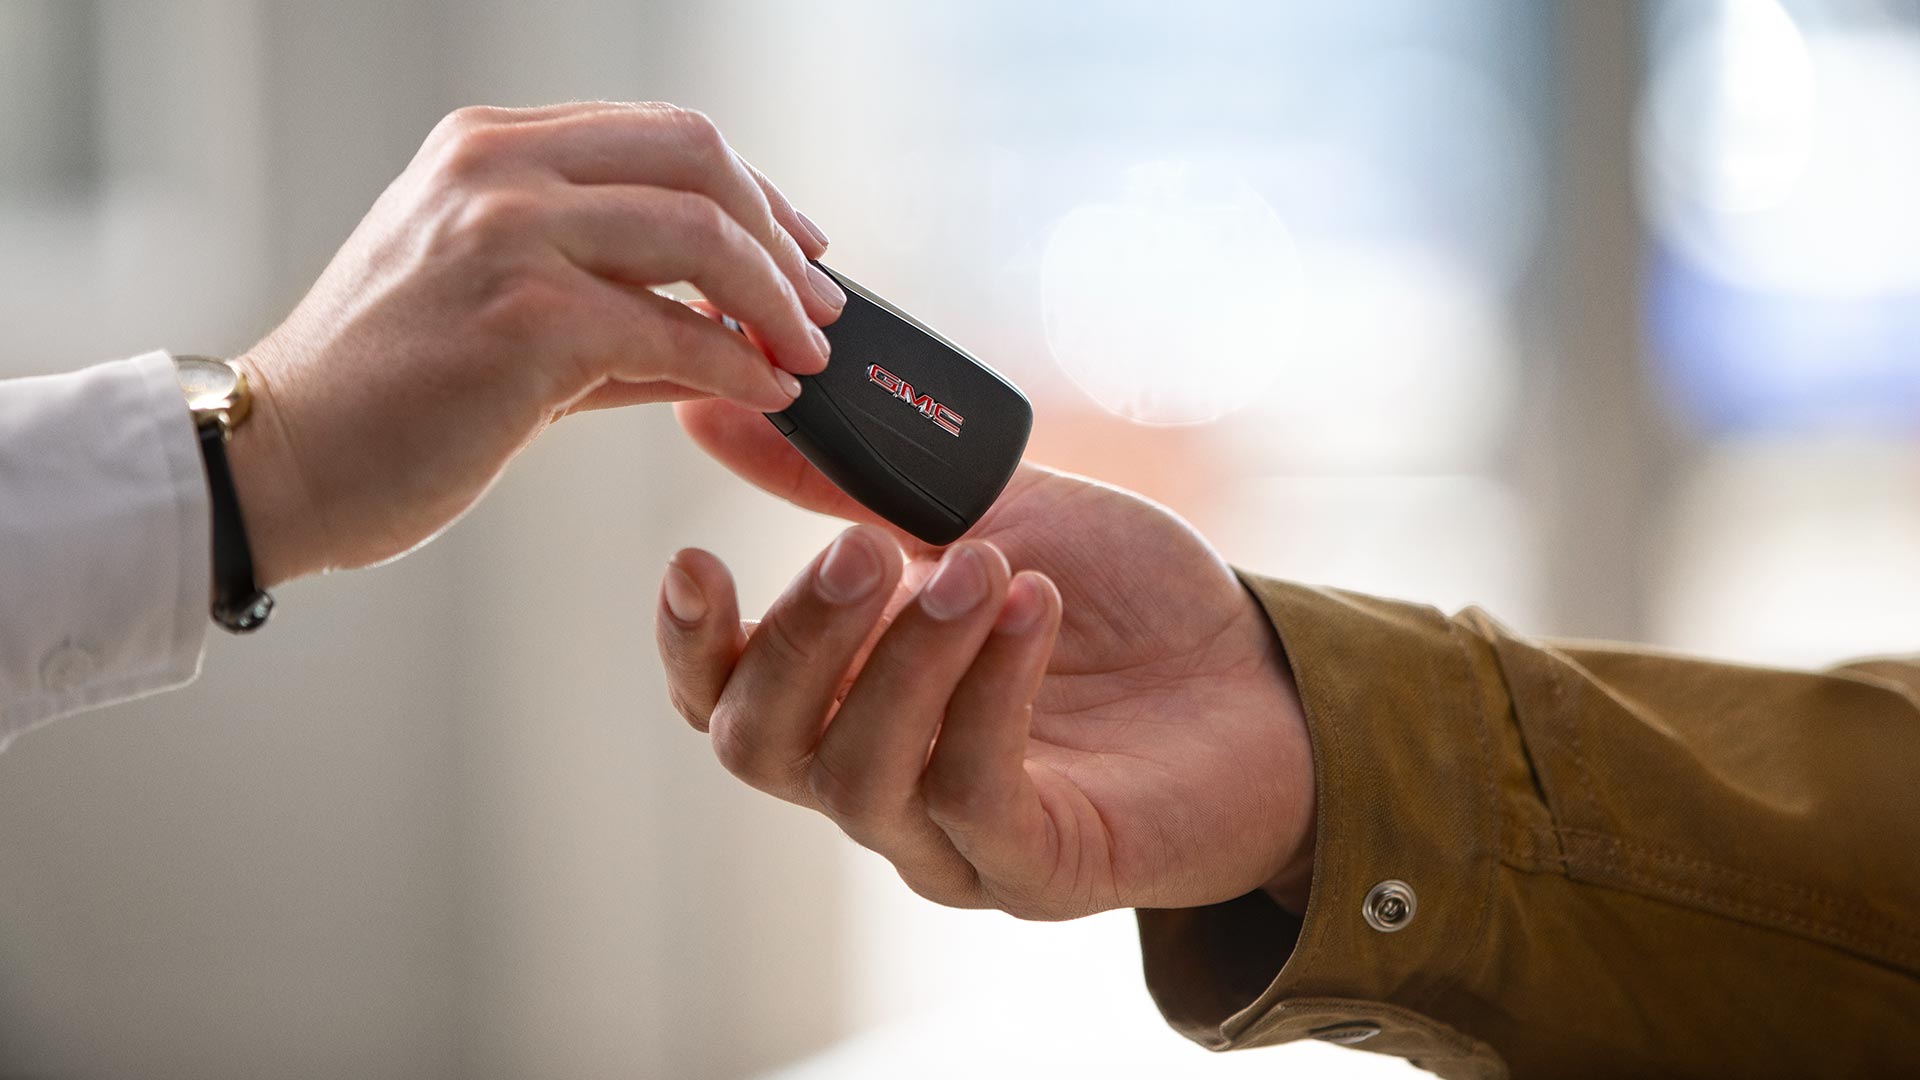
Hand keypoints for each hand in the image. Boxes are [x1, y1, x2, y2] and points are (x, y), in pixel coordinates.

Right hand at [228, 101, 848, 584]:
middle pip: (697, 157)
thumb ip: (612, 307)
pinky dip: (738, 367)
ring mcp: (510, 234)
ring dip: (776, 300)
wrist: (280, 462)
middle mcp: (497, 170)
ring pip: (700, 232)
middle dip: (779, 235)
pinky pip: (673, 331)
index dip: (751, 190)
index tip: (799, 247)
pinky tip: (765, 395)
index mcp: (488, 149)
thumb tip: (725, 337)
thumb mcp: (498, 313)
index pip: (661, 135)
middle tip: (820, 306)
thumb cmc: (379, 398)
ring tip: (805, 354)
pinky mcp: (526, 319)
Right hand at [655, 400, 1315, 918]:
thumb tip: (720, 407)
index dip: (690, 640)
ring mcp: (950, 841)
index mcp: (845, 701)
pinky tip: (1031, 608)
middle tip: (868, 547)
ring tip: (985, 567)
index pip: (721, 696)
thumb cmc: (1118, 603)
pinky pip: (975, 795)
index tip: (694, 557)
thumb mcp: (980, 513)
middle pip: (761, 747)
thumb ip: (852, 482)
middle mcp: (877, 782)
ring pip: (861, 777)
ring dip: (909, 659)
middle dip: (799, 639)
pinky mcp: (1035, 871)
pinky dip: (991, 693)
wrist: (1262, 678)